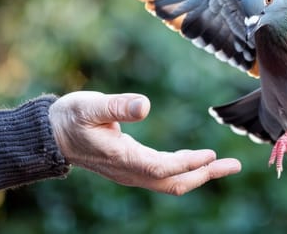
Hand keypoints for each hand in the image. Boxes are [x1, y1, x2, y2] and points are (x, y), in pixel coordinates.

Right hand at [48, 91, 240, 194]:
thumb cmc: (70, 118)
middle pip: (172, 182)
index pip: (160, 168)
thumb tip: (146, 104)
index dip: (187, 163)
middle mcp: (129, 171)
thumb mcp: (89, 106)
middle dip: (204, 175)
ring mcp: (131, 173)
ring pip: (171, 182)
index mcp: (121, 158)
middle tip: (233, 165)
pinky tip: (199, 160)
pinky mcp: (132, 168)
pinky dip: (186, 170)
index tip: (210, 155)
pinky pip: (164, 175)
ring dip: (199, 174)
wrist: (53, 135)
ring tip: (225, 164)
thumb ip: (117, 106)